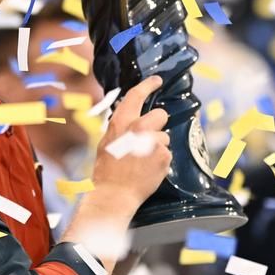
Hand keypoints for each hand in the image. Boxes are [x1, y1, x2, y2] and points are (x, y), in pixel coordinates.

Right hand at [90, 75, 172, 212]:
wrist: (115, 194)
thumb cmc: (107, 170)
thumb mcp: (107, 142)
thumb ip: (120, 127)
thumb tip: (129, 115)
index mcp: (121, 122)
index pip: (136, 95)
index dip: (148, 85)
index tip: (157, 80)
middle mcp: (139, 128)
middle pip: (160, 114)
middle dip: (157, 125)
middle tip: (147, 139)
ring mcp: (153, 142)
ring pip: (164, 137)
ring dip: (158, 147)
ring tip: (144, 161)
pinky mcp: (164, 156)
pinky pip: (167, 153)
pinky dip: (161, 161)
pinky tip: (149, 170)